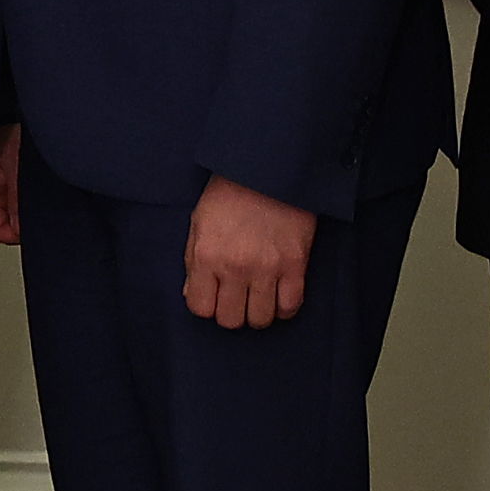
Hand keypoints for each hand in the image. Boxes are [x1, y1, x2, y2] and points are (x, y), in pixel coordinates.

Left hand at [181, 175, 314, 327]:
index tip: (212, 296)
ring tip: (256, 298)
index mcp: (207, 256)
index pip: (200, 308)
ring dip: (256, 313)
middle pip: (230, 320)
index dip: (205, 305)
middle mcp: (235, 267)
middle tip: (235, 299)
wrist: (268, 171)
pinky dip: (283, 308)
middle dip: (230, 313)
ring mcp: (268, 268)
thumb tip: (194, 296)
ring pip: (260, 319)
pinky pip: (290, 306)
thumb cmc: (228, 194)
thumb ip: (193, 263)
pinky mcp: (296, 265)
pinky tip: (277, 297)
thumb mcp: (198, 223)